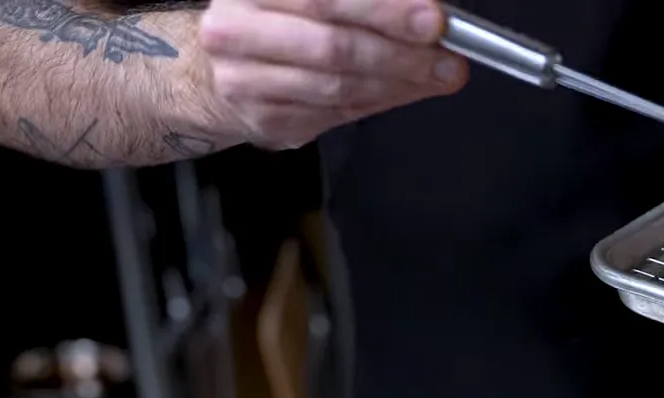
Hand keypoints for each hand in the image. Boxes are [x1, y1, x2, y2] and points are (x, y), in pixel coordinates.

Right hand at [199, 0, 468, 149]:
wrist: (218, 66)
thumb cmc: (278, 19)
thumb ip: (364, 1)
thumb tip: (425, 14)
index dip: (386, 10)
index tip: (433, 19)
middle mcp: (236, 31)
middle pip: (334, 47)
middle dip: (401, 54)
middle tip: (445, 57)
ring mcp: (245, 81)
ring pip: (338, 88)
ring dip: (398, 83)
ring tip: (436, 74)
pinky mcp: (265, 120)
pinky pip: (336, 115)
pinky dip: (379, 102)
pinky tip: (404, 89)